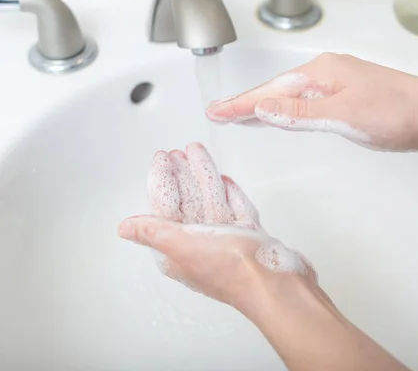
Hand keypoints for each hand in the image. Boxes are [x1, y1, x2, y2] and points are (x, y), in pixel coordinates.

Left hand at [118, 143, 316, 311]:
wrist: (275, 282)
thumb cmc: (231, 268)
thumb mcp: (182, 246)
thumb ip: (154, 232)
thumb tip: (125, 228)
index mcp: (178, 249)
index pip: (165, 208)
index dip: (163, 180)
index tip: (163, 157)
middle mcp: (200, 246)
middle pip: (189, 203)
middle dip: (184, 175)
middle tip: (180, 152)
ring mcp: (227, 242)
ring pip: (213, 203)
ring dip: (205, 177)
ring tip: (200, 154)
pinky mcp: (250, 240)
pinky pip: (237, 212)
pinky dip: (230, 196)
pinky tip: (226, 182)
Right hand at [206, 53, 417, 151]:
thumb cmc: (400, 112)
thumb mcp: (342, 115)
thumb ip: (299, 114)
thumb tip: (262, 108)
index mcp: (322, 73)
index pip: (270, 92)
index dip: (240, 104)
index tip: (216, 112)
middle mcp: (328, 76)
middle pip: (277, 92)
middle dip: (246, 104)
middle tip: (220, 113)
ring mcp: (339, 88)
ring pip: (292, 99)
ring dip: (265, 109)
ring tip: (241, 117)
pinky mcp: (350, 102)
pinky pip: (308, 107)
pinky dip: (289, 114)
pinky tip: (285, 120)